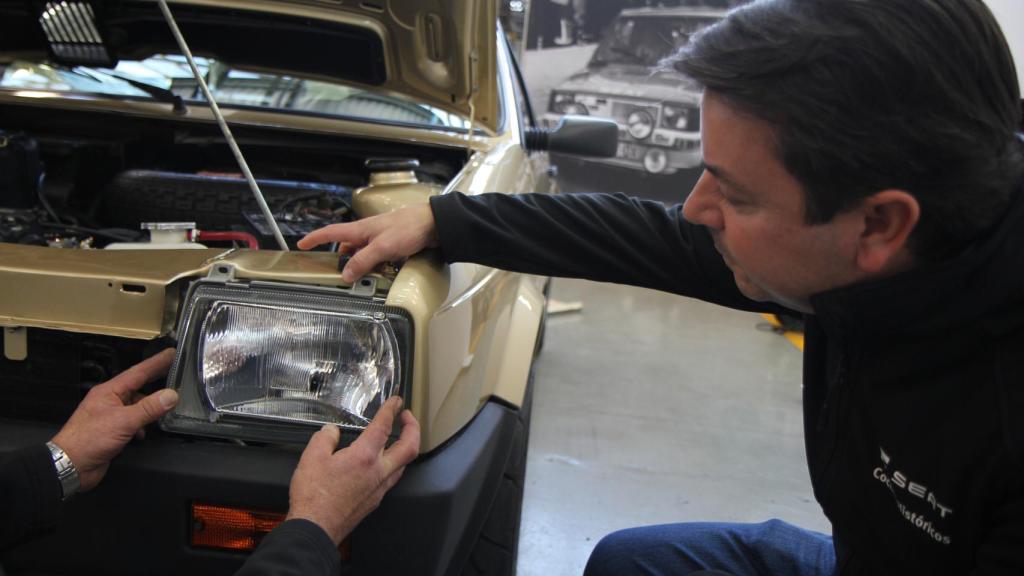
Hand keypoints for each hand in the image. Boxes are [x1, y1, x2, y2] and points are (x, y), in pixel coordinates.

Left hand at [51, 349, 178, 490]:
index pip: (138, 372)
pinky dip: (141, 425)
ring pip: (136, 405)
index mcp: (109, 391)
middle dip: (155, 379)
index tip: (171, 353)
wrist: (69, 465)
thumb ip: (149, 408)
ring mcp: (110, 416)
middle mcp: (109, 401)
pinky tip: (144, 432)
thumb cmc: (88, 440)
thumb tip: (171, 395)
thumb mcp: (123, 421)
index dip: (156, 362)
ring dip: (149, 407)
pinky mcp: (111, 431)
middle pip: (137, 386)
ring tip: (164, 408)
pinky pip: (132, 421)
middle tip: (174, 370)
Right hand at [285, 396, 420, 544]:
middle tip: (407, 417)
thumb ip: (324, 438)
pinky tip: (383, 465)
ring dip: (405, 447)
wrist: (315, 529)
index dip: (391, 410)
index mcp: (365, 457)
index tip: (396, 402)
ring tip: (398, 439)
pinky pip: (392, 478)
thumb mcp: (312, 457)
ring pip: (403, 465)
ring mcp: (379, 488)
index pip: (384, 427)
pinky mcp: (374, 501)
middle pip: (409, 447)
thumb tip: (331, 432)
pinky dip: (393, 465)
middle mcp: (378, 472)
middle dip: (413, 428)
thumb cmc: (314, 496)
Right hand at [297, 204, 438, 282]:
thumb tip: (345, 274)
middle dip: (341, 259)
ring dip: (361, 265)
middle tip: (338, 273)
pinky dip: (375, 265)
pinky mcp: (392, 245)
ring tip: (362, 277)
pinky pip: (377, 257)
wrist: (434, 224)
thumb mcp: (382, 247)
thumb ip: (363, 260)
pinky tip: (381, 273)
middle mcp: (368, 233)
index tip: (301, 244)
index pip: (331, 232)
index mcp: (360, 229)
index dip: (315, 238)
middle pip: (347, 247)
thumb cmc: (408, 228)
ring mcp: (380, 238)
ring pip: (363, 254)